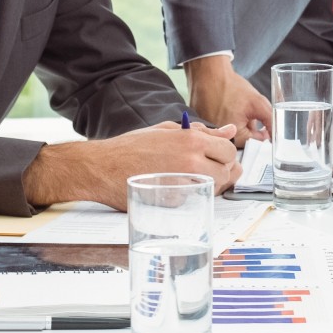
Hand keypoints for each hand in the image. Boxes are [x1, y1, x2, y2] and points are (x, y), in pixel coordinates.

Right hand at [24, 122, 241, 208]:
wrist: (104, 166)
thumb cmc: (133, 146)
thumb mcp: (168, 130)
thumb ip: (202, 132)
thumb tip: (229, 131)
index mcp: (192, 140)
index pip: (229, 151)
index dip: (225, 155)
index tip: (216, 156)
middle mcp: (192, 162)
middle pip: (227, 172)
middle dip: (221, 171)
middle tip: (204, 168)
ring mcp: (184, 184)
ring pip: (214, 188)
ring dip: (208, 183)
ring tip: (187, 175)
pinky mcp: (174, 202)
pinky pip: (193, 198)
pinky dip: (188, 194)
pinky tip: (173, 185)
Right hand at [186, 56, 271, 143]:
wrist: (209, 74)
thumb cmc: (231, 87)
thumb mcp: (258, 103)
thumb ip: (271, 121)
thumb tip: (277, 136)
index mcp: (233, 137)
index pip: (256, 142)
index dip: (263, 130)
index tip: (260, 119)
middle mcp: (220, 139)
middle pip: (244, 139)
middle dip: (250, 126)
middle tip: (247, 110)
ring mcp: (211, 133)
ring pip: (235, 133)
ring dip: (240, 122)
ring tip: (236, 106)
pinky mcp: (206, 127)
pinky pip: (223, 128)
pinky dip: (228, 119)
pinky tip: (227, 107)